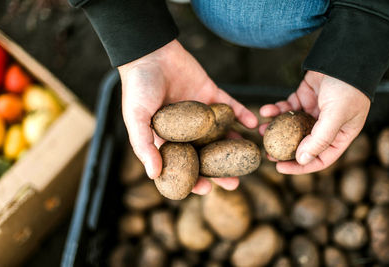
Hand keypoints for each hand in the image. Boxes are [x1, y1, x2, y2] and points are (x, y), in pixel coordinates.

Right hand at [118, 40, 257, 193]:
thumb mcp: (136, 118)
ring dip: (235, 146)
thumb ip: (144, 145)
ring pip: (221, 134)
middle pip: (206, 155)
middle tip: (234, 184)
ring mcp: (201, 113)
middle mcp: (187, 129)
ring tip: (251, 158)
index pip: (183, 165)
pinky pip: (230, 107)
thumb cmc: (138, 87)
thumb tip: (154, 176)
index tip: (206, 189)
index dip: (193, 179)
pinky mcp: (212, 95)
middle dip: (219, 170)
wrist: (151, 52)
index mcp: (168, 138)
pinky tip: (252, 124)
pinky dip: (242, 115)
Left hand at [259, 71, 370, 173]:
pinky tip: (265, 110)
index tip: (280, 167)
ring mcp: (313, 113)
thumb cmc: (347, 87)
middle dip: (283, 149)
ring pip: (290, 127)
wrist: (344, 57)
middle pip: (302, 144)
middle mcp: (326, 126)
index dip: (300, 166)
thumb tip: (302, 160)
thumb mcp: (337, 115)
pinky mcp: (303, 99)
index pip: (320, 158)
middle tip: (266, 152)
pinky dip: (275, 110)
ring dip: (275, 128)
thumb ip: (320, 138)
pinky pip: (285, 108)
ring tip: (260, 130)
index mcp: (340, 135)